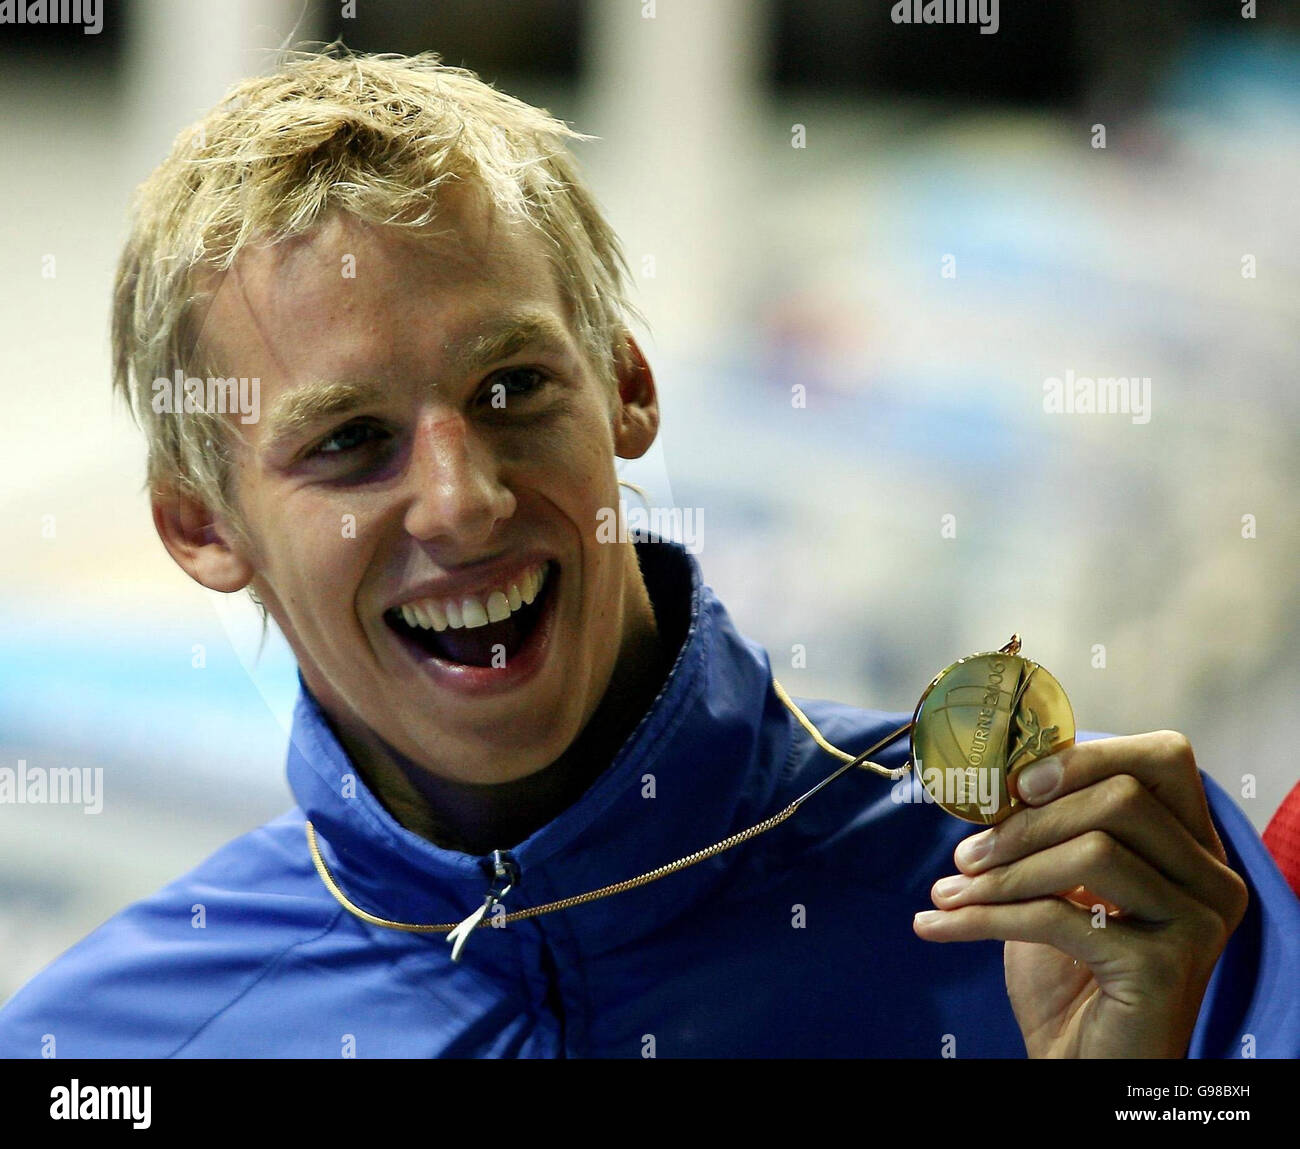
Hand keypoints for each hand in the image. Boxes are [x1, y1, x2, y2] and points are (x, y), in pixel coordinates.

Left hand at [912, 732, 1248, 1057]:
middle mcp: (1212, 878)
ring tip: (950, 890)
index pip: (1162, 759)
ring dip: (1003, 872)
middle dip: (1027, 822)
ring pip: (1094, 852)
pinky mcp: (1167, 969)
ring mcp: (1198, 923)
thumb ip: (1049, 823)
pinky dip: (986, 916)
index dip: (1086, 759)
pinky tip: (939, 924)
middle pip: (1122, 800)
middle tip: (966, 853)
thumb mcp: (1059, 880)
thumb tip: (994, 771)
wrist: (1082, 1060)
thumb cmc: (1068, 966)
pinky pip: (1062, 917)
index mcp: (1193, 844)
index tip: (1015, 784)